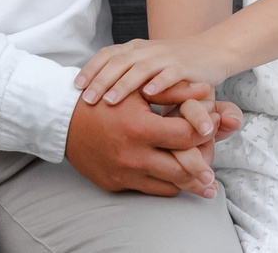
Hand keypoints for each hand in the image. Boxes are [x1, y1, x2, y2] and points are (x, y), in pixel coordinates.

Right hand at [64, 92, 207, 196]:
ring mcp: (123, 173)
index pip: (186, 137)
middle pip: (182, 170)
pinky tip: (170, 176)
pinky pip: (146, 189)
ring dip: (184, 181)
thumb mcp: (138, 88)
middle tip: (213, 172)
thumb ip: (174, 90)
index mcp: (140, 129)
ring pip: (167, 186)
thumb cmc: (104, 97)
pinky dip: (161, 183)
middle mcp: (132, 156)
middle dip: (202, 170)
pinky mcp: (114, 184)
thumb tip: (207, 89)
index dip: (205, 132)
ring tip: (199, 177)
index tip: (213, 129)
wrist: (64, 120)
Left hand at [77, 35, 226, 107]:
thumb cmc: (176, 66)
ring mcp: (168, 57)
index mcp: (137, 49)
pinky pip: (171, 73)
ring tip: (110, 101)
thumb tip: (96, 102)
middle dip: (101, 80)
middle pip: (120, 62)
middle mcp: (149, 50)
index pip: (108, 54)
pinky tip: (149, 94)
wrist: (213, 51)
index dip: (91, 69)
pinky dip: (159, 83)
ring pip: (141, 68)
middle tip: (86, 100)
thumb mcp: (149, 69)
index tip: (76, 87)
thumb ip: (128, 79)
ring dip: (124, 84)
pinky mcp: (187, 67)